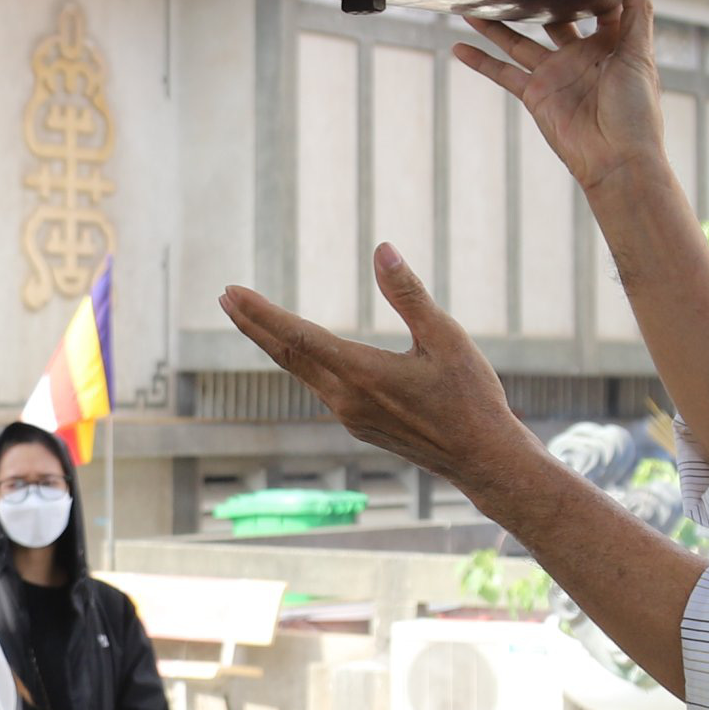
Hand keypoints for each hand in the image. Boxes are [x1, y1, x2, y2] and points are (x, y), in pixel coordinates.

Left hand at [221, 242, 531, 498]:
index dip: (261, 313)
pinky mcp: (360, 426)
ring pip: (301, 373)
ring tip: (251, 319)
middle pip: (287, 356)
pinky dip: (301, 363)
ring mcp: (350, 416)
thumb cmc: (470, 397)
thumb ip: (409, 294)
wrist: (482, 459)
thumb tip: (382, 250)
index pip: (298, 337)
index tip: (232, 293)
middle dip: (253, 325)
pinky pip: (321, 387)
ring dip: (275, 344)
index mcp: (362, 374)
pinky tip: (302, 354)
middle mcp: (346, 399)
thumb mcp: (446, 337)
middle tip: (225, 298)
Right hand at [454, 0, 663, 201]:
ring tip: (474, 0)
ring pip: (518, 40)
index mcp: (611, 43)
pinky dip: (480, 62)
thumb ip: (638, 12)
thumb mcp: (639, 54)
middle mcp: (580, 55)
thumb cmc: (637, 110)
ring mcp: (555, 73)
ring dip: (496, 24)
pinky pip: (503, 73)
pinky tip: (458, 47)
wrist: (617, 159)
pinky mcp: (535, 94)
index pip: (600, 6)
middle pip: (554, 18)